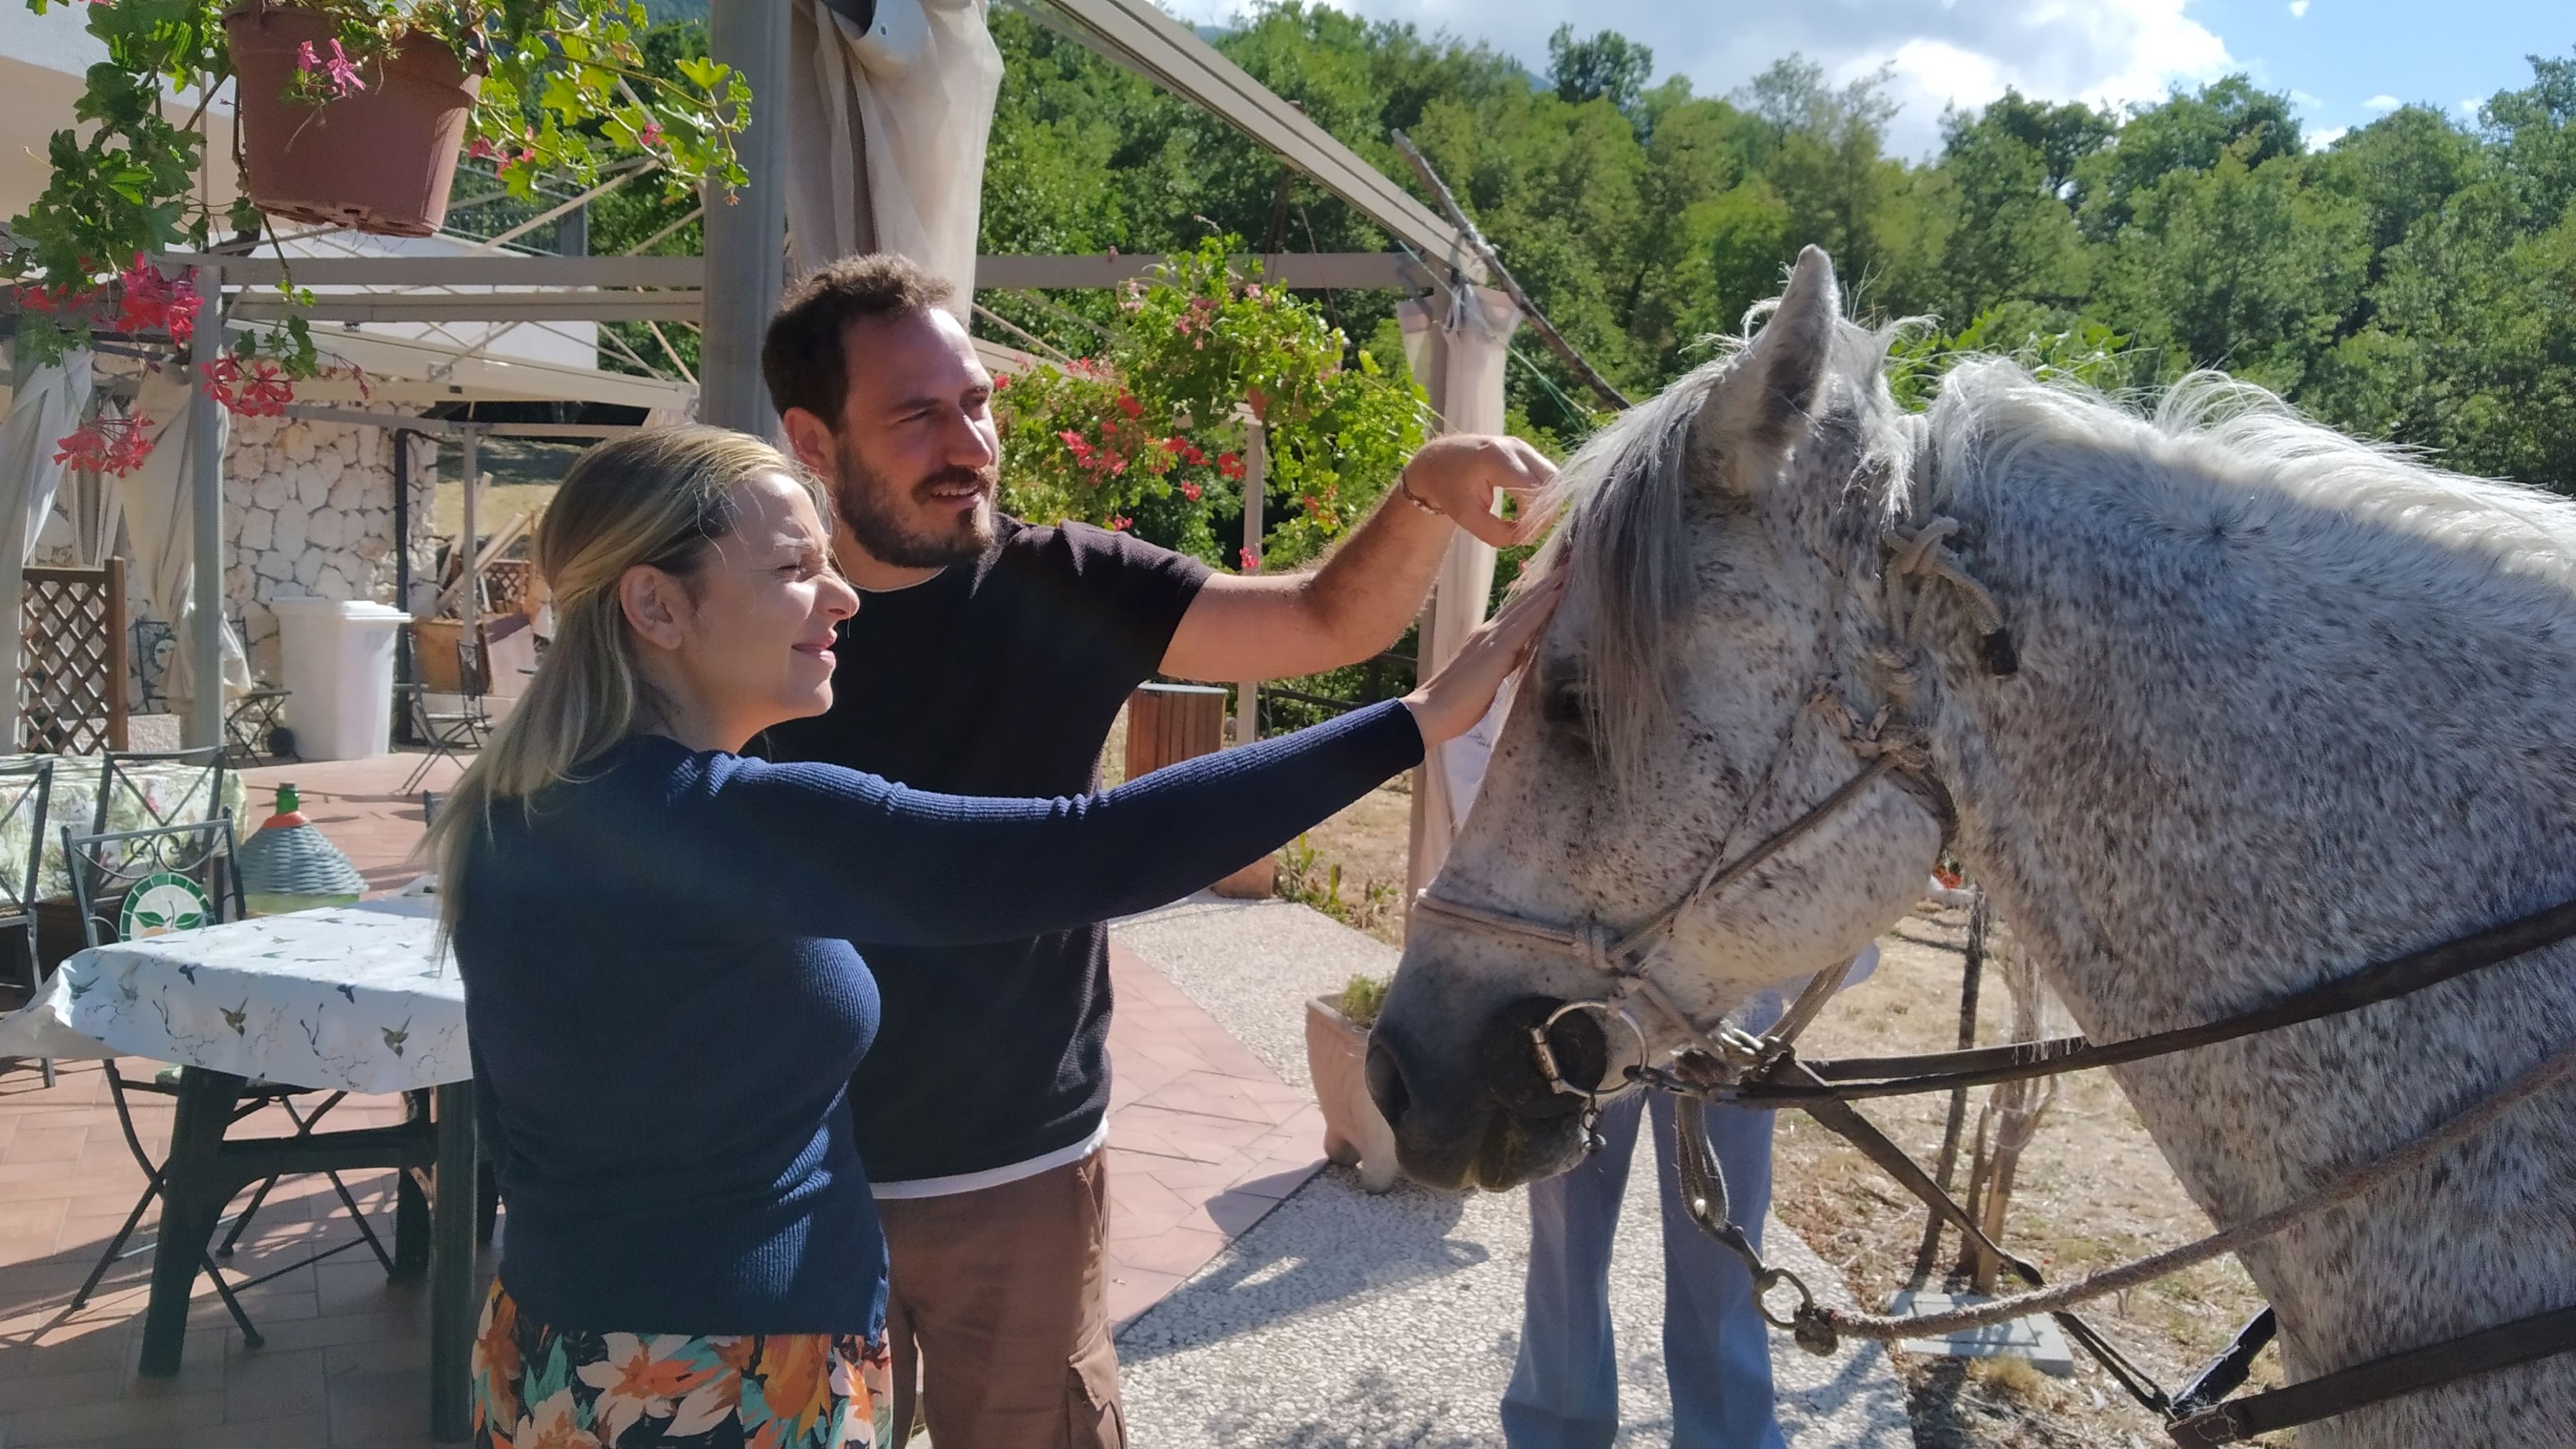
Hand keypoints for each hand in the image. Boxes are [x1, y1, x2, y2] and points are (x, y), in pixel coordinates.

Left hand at [1399, 434, 1557, 546]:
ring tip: (1528, 525)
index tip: (1520, 537)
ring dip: (1547, 505)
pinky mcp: (1525, 452)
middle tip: (1529, 534)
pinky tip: (1527, 513)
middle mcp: (1516, 447)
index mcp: (1497, 458)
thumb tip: (1521, 538)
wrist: (1439, 461)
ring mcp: (1523, 447)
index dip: (1533, 519)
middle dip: (1545, 513)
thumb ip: (1493, 532)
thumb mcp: (1464, 516)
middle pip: (1551, 481)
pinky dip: (1543, 496)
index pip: (1533, 490)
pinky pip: (1546, 475)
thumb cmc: (1448, 488)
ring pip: (1553, 478)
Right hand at [1403, 573, 1563, 744]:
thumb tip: (1521, 657)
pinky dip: (1541, 607)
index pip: (1516, 613)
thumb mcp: (1487, 680)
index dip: (1537, 596)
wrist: (1430, 712)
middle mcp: (1488, 633)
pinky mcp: (1496, 651)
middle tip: (1570, 562)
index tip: (1557, 580)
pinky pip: (1524, 624)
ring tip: (1569, 568)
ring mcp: (1491, 639)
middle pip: (1522, 603)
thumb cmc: (1456, 704)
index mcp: (1485, 640)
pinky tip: (1557, 594)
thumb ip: (1503, 665)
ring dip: (1548, 588)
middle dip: (1547, 583)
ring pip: (1525, 607)